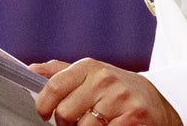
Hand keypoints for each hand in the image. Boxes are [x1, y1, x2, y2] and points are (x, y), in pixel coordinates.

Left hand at [31, 58, 181, 125]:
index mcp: (91, 67)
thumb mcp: (91, 75)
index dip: (43, 105)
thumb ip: (61, 72)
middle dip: (67, 124)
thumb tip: (32, 69)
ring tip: (97, 125)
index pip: (54, 86)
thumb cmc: (117, 90)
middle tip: (78, 121)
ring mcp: (120, 98)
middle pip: (65, 113)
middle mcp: (105, 79)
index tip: (44, 114)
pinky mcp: (132, 117)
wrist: (155, 103)